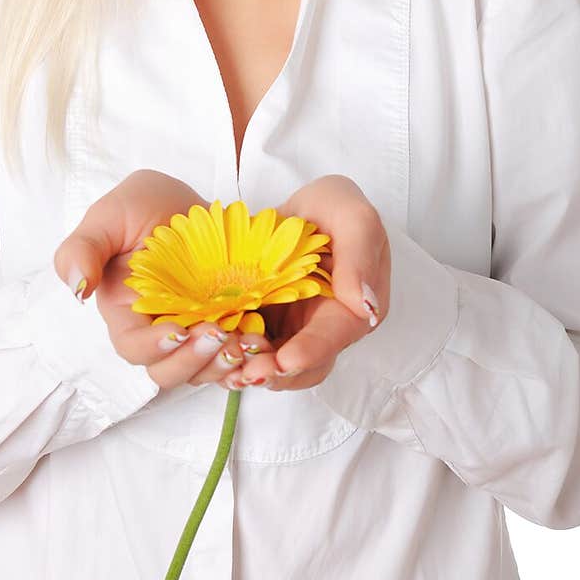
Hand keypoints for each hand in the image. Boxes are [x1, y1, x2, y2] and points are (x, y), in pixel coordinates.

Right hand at [52, 169, 276, 389]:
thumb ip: (82, 249)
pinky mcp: (230, 323)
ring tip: (245, 343)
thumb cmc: (142, 206)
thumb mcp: (108, 216)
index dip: (153, 347)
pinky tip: (262, 345)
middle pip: (168, 370)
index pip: (132, 347)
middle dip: (193, 361)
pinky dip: (250, 357)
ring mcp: (197, 329)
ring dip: (223, 364)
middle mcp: (160, 329)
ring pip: (204, 369)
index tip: (177, 328)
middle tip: (218, 335)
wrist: (191, 200)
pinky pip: (236, 354)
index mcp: (126, 312)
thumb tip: (75, 287)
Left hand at [239, 175, 389, 392]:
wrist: (297, 208)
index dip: (311, 352)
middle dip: (275, 371)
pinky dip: (233, 355)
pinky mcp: (265, 327)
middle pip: (305, 365)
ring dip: (251, 369)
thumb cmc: (330, 208)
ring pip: (275, 365)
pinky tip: (212, 351)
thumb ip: (359, 255)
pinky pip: (250, 350)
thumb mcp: (351, 216)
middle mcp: (326, 329)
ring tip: (226, 369)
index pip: (335, 338)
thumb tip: (366, 306)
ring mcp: (294, 331)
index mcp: (355, 308)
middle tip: (244, 371)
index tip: (285, 360)